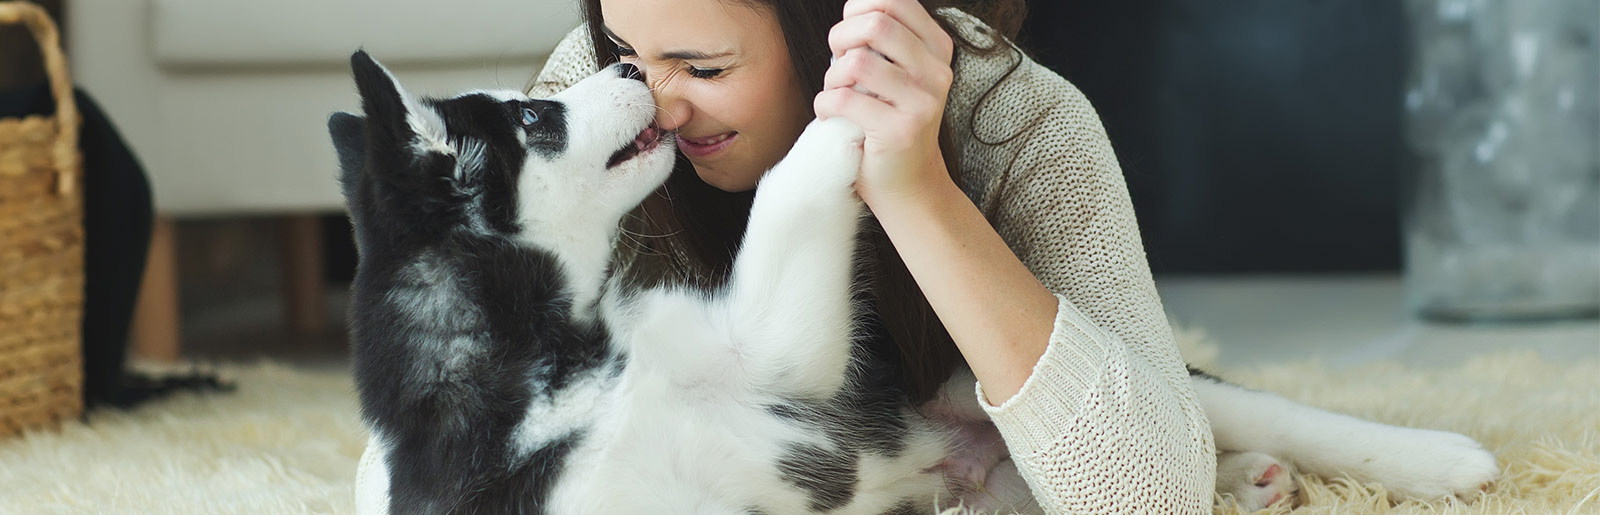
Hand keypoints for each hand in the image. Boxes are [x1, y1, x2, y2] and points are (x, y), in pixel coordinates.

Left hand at [814, 0, 955, 206]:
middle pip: (875, 24)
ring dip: (832, 78)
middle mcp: (937, 72)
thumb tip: (851, 12)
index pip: (892, 1)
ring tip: (837, 95)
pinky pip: (841, 100)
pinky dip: (824, 106)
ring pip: (856, 63)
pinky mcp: (900, 131)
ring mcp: (922, 102)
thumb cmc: (889, 120)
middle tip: (838, 64)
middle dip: (841, 39)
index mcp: (937, 48)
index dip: (857, 10)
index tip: (850, 38)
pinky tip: (832, 117)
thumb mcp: (896, 71)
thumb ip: (881, 40)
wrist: (909, 183)